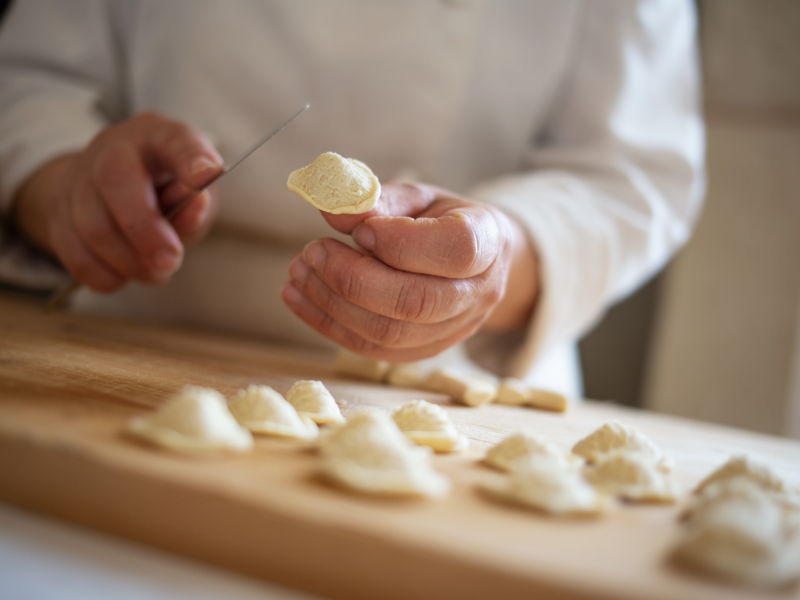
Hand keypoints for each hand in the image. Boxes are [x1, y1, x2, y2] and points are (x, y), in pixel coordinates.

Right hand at [11, 112, 222, 291]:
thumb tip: (195, 207)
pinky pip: (72, 252)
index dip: (190, 156)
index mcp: (159, 137)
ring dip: (128, 261)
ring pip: (92, 225)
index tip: (207, 172)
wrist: (112, 189)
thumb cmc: (167, 192)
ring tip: (155, 273)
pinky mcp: (58, 212)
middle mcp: (114, 148)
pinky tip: (122, 275)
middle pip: (115, 180)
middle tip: (170, 262)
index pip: (175, 139)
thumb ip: (196, 206)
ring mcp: (79, 177)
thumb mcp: (193, 194)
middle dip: (144, 229)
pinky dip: (102, 274)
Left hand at [282, 181, 538, 361]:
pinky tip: (300, 296)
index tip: (359, 228)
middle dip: (353, 278)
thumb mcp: (417, 196)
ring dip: (333, 304)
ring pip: (390, 332)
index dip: (401, 241)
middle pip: (416, 301)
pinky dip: (329, 324)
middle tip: (312, 251)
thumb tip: (331, 208)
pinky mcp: (423, 351)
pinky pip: (373, 349)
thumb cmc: (441, 220)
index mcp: (487, 241)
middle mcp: (478, 293)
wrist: (470, 261)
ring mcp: (454, 330)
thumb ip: (378, 199)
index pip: (455, 249)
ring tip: (299, 270)